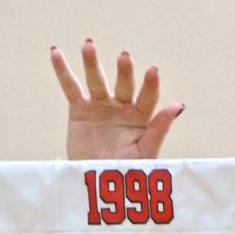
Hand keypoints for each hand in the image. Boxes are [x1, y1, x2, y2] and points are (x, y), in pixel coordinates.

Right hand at [50, 40, 182, 160]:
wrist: (96, 187)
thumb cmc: (125, 173)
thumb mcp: (144, 154)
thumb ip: (159, 129)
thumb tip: (178, 105)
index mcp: (141, 117)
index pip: (148, 98)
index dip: (150, 85)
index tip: (152, 72)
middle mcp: (122, 106)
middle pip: (124, 84)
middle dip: (124, 71)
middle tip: (124, 58)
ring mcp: (100, 105)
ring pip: (97, 80)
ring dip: (92, 63)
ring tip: (89, 46)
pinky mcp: (80, 109)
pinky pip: (71, 88)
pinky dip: (63, 71)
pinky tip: (56, 53)